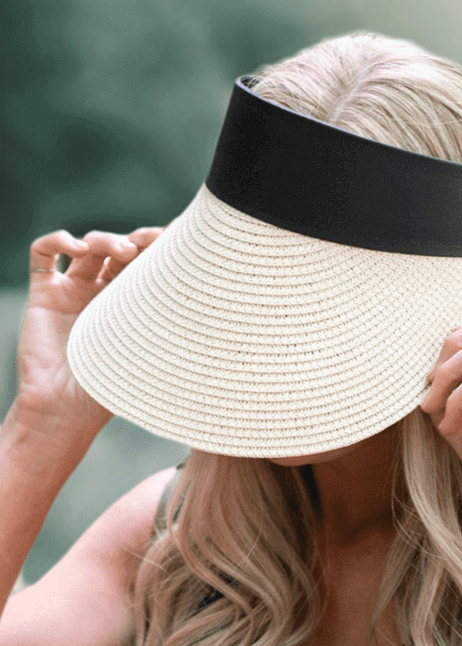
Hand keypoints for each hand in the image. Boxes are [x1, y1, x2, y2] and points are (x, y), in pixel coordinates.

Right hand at [14, 226, 163, 440]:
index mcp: (135, 301)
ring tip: (124, 250)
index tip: (182, 234)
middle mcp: (105, 291)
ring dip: (107, 239)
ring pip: (90, 244)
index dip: (163, 243)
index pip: (150, 261)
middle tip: (154, 240)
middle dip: (140, 238)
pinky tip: (76, 247)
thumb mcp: (156, 350)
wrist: (67, 411)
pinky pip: (43, 253)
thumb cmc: (116, 387)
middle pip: (123, 247)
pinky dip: (58, 239)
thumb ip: (182, 325)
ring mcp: (74, 290)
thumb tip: (234, 308)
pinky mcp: (45, 293)